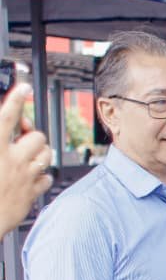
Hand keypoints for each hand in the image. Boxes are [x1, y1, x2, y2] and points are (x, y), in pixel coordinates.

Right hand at [0, 83, 52, 234]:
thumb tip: (3, 125)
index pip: (6, 116)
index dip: (16, 99)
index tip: (24, 87)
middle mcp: (11, 160)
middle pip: (36, 136)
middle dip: (30, 135)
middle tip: (20, 139)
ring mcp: (24, 176)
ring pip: (46, 154)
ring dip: (39, 153)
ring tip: (26, 157)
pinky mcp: (32, 193)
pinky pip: (47, 176)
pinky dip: (41, 175)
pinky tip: (29, 177)